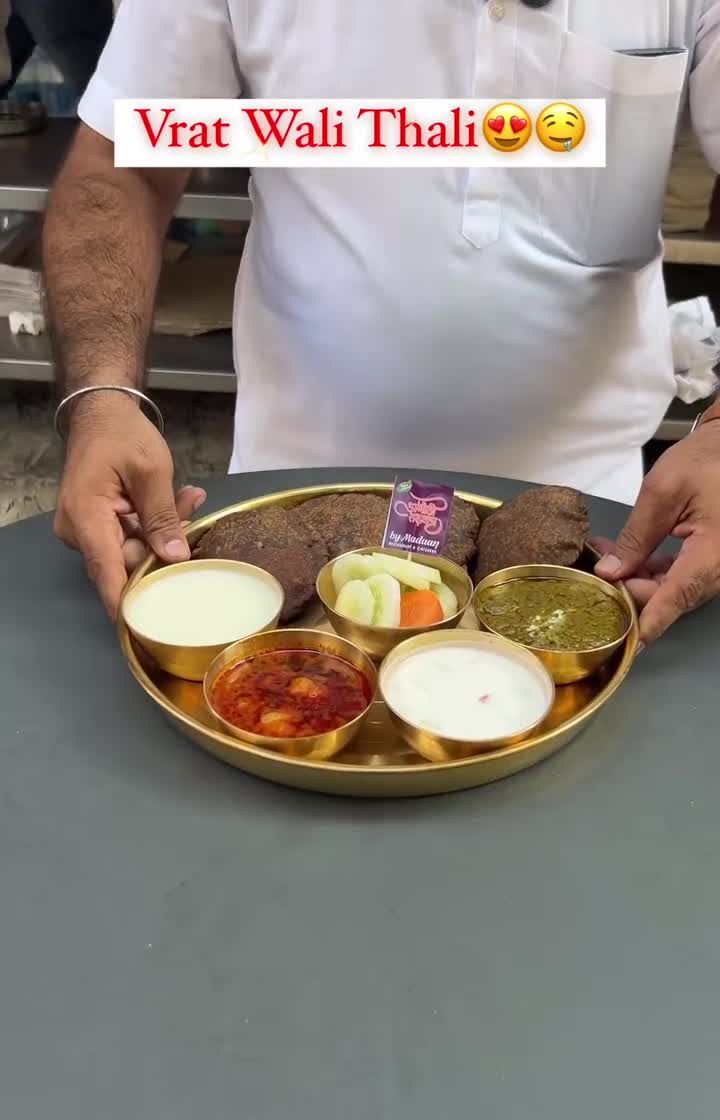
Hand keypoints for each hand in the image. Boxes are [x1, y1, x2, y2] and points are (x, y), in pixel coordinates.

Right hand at [54, 394, 205, 617]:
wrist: (101, 412)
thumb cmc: (122, 434)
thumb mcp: (151, 471)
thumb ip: (164, 517)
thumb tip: (176, 559)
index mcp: (86, 518)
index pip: (107, 574)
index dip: (129, 605)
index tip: (150, 630)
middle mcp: (80, 532)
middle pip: (127, 563)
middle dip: (165, 547)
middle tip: (192, 513)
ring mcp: (88, 531)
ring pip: (134, 549)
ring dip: (165, 529)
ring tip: (188, 497)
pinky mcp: (100, 527)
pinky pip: (131, 537)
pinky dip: (155, 523)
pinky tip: (180, 500)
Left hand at [593, 419, 719, 643]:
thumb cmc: (706, 460)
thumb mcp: (663, 492)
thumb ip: (636, 536)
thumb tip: (610, 573)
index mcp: (715, 552)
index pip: (677, 596)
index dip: (648, 621)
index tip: (626, 642)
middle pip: (673, 596)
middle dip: (632, 592)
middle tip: (597, 577)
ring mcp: (718, 565)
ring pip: (675, 589)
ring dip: (639, 581)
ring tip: (604, 562)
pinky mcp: (712, 560)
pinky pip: (682, 576)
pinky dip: (653, 572)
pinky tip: (626, 558)